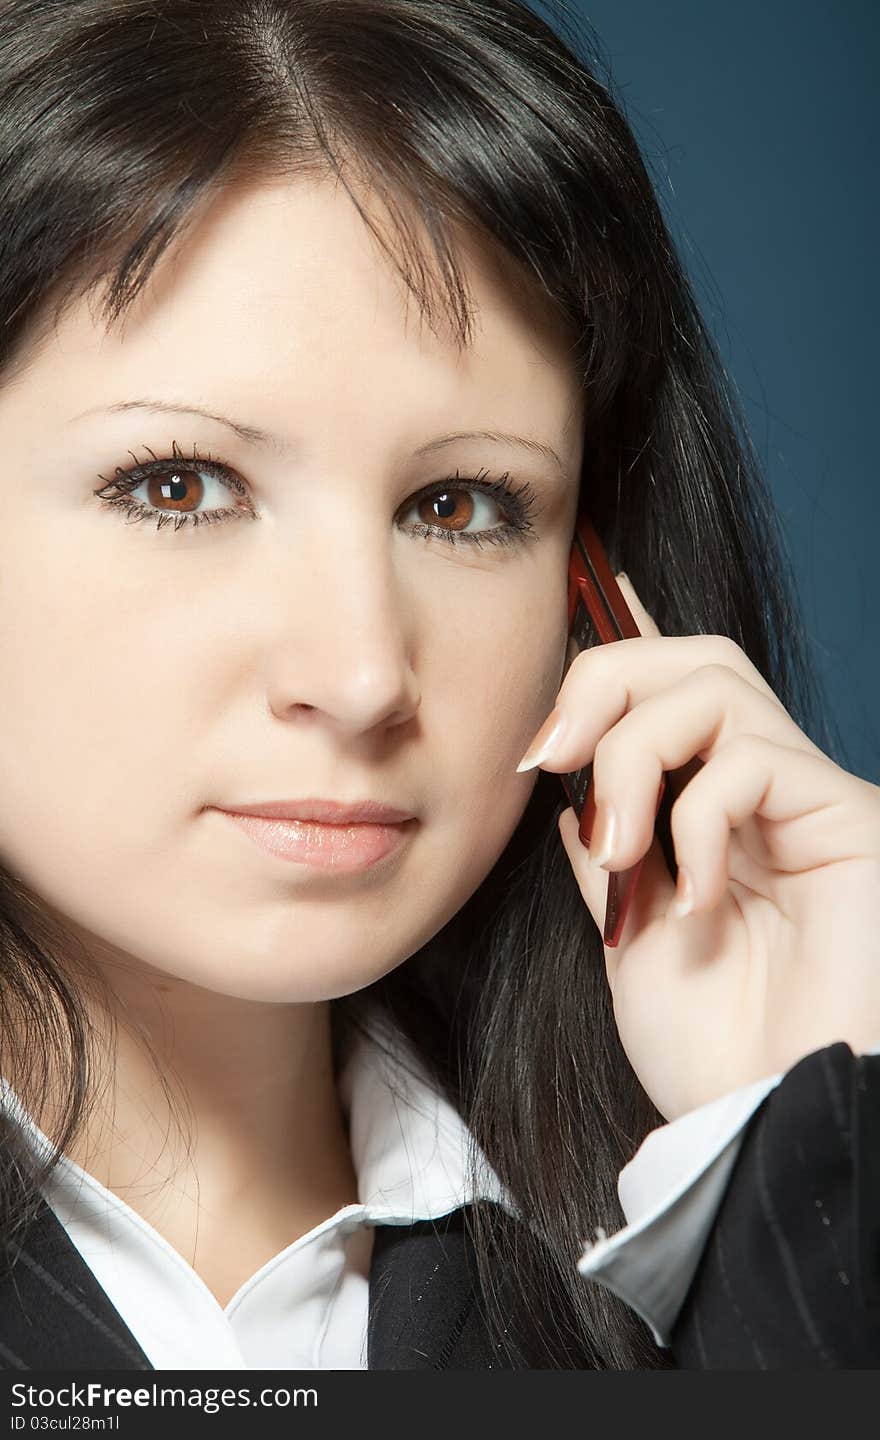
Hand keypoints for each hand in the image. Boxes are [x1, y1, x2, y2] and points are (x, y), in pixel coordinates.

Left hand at [518, 574, 879, 1120]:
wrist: (775, 1124)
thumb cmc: (715, 1050)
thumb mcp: (626, 939)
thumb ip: (606, 854)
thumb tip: (569, 785)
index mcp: (710, 811)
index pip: (670, 694)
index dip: (627, 631)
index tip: (578, 583)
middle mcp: (764, 789)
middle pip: (692, 655)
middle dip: (603, 682)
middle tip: (548, 758)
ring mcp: (808, 799)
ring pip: (715, 682)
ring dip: (635, 753)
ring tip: (622, 848)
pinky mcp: (848, 818)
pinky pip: (753, 762)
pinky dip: (698, 821)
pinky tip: (695, 899)